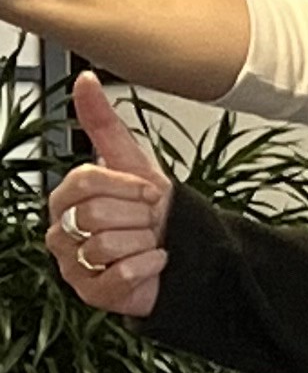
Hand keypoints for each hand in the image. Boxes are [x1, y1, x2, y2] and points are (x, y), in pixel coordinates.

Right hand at [47, 74, 169, 319]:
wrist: (181, 253)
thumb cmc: (151, 212)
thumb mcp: (132, 163)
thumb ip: (103, 123)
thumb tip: (85, 79)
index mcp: (66, 198)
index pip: (86, 182)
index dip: (127, 186)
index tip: (150, 193)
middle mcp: (60, 231)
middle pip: (98, 215)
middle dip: (138, 218)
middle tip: (148, 223)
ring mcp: (71, 264)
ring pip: (107, 246)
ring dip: (144, 242)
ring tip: (148, 243)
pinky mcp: (91, 293)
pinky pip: (122, 274)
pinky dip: (150, 265)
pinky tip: (156, 261)